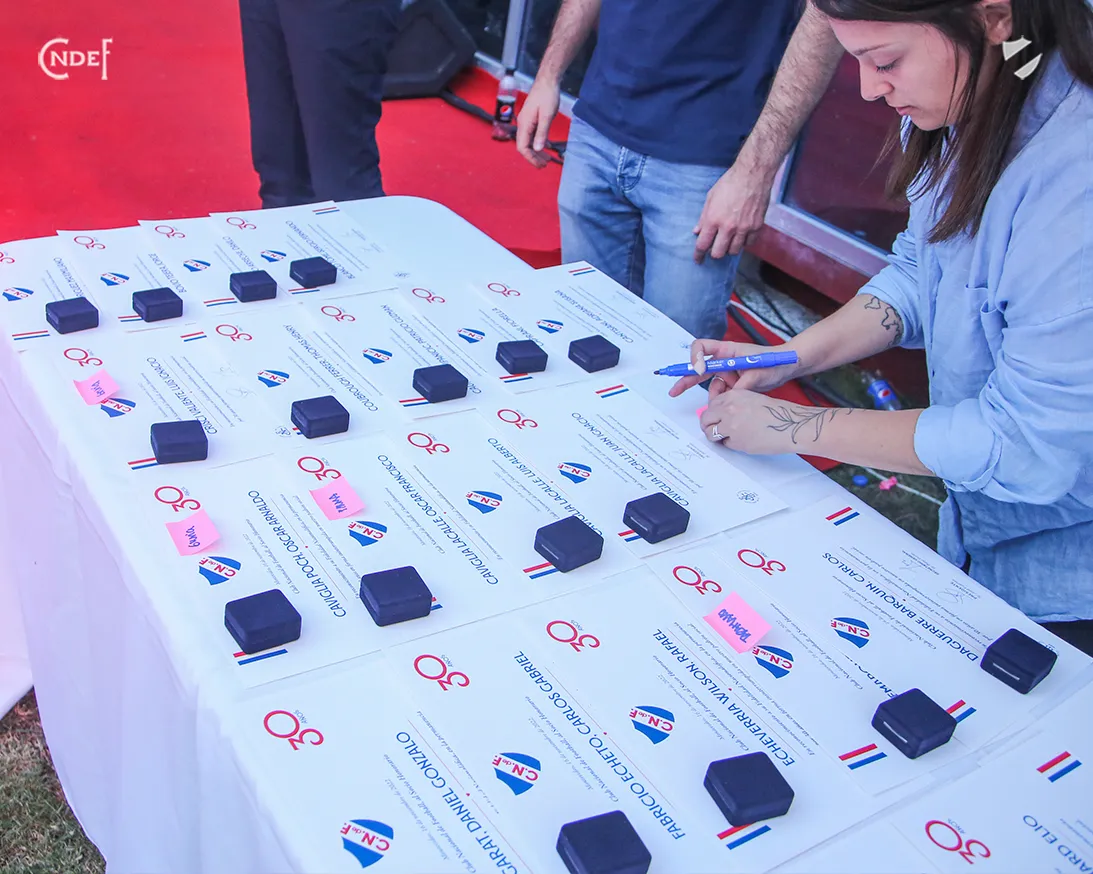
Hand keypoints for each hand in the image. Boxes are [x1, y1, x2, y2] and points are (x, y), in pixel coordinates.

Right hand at [516, 80, 560, 168]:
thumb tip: (538, 149)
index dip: (531, 158)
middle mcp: (522, 124)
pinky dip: (538, 143)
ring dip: (536, 151)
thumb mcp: (547, 115)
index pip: (523, 147)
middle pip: (524, 146)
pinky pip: (532, 135)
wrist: (547, 80)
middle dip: (534, 157)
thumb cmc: (547, 95)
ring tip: (547, 158)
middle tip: (545, 164)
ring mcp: (526, 122)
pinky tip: (546, 146)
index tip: (541, 165)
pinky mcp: (531, 119)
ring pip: (528, 142)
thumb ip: (542, 133)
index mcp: (524, 124)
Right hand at [668, 338, 799, 398]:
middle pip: (698, 368)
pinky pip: (719, 392)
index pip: (701, 347)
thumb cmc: (774, 362)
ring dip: (712, 395)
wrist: (787, 368)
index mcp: (727, 350)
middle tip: (674, 391)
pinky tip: (730, 403)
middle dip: (685, 379)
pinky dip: (721, 399)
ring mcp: (727, 372)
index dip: (695, 357)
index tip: (699, 370)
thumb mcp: (759, 373)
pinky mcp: (731, 383)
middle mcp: (723, 360)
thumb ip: (743, 384)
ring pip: (709, 384)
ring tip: (722, 402)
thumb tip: (731, 395)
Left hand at [692, 161, 773, 262]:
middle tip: (714, 248)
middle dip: (714, 253)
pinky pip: (749, 244)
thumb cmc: (730, 183)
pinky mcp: (756, 226)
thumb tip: (697, 231)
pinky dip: (744, 242)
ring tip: (728, 240)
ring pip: (734, 251)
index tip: (698, 259)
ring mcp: (744, 228)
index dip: (698, 255)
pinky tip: (741, 236)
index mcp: (713, 220)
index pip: (702, 245)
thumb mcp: (710, 198)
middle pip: (718, 253)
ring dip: (729, 248)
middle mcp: (728, 227)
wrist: (753, 175)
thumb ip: (703, 217)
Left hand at [701, 390, 835, 454]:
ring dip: (716, 436)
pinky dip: (731, 444)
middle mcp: (728, 408)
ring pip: (710, 432)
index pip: (711, 403)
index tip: (714, 417)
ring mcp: (730, 425)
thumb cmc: (777, 412)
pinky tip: (744, 440)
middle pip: (706, 418)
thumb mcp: (752, 399)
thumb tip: (720, 413)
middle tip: (714, 429)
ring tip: (727, 436)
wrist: (790, 424)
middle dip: (708, 425)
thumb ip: (734, 404)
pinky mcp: (736, 441)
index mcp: (733, 395)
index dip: (713, 412)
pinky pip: (725, 444)